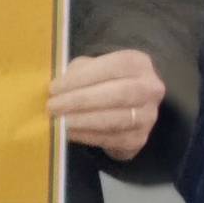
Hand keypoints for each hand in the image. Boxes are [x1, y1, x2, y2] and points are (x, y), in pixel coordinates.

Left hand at [47, 50, 165, 161]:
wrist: (125, 109)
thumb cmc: (102, 83)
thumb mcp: (93, 68)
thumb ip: (78, 73)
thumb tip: (56, 89)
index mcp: (139, 63)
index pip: (114, 66)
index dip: (83, 77)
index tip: (54, 88)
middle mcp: (151, 88)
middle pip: (119, 93)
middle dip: (81, 100)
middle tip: (52, 106)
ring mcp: (148, 115)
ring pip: (116, 118)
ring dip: (83, 120)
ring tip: (58, 120)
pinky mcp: (139, 138)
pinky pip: (111, 139)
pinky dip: (86, 136)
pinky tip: (67, 132)